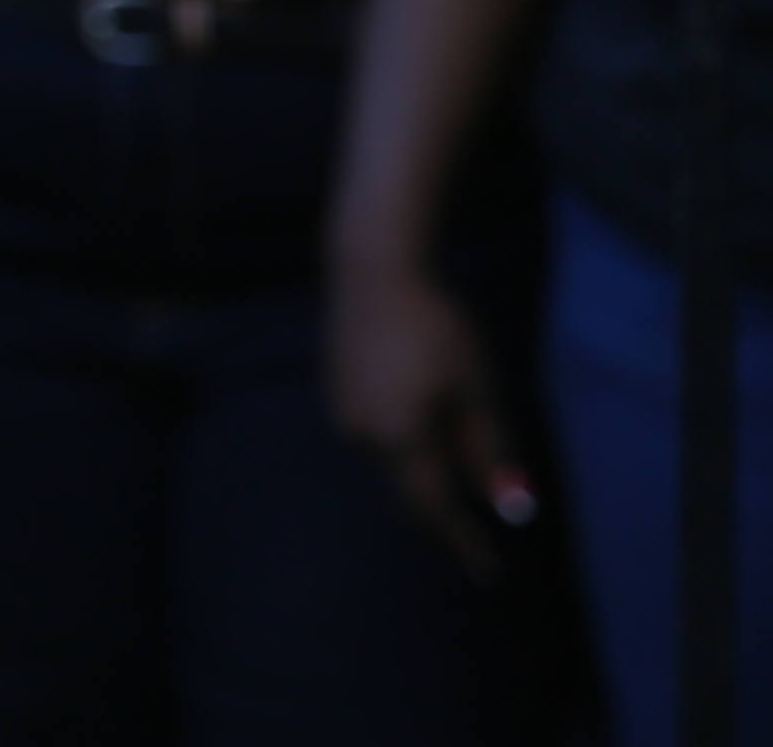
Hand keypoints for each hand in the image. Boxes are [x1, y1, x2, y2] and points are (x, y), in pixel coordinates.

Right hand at [332, 249, 539, 577]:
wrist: (372, 272)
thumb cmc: (436, 328)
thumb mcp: (476, 389)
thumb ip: (488, 452)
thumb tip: (509, 507)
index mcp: (399, 438)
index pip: (435, 508)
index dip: (462, 541)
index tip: (486, 572)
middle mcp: (362, 436)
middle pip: (406, 492)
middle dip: (440, 519)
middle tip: (472, 545)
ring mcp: (342, 415)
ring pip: (388, 465)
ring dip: (420, 480)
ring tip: (450, 482)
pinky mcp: (335, 394)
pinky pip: (372, 438)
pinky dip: (401, 450)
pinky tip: (418, 432)